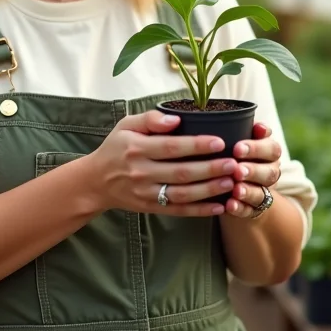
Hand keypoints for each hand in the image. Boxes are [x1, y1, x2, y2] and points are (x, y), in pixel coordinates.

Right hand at [85, 110, 235, 216]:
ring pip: (182, 194)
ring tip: (231, 182)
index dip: (197, 145)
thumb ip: (150, 119)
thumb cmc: (116, 147)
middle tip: (234, 164)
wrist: (96, 181)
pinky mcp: (150, 207)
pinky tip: (219, 206)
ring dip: (209, 190)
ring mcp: (146, 193)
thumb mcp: (126, 124)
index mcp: (137, 148)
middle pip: (181, 172)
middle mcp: (142, 172)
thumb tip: (175, 119)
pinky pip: (178, 210)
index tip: (219, 141)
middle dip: (210, 169)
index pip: (171, 147)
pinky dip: (200, 210)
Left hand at [224, 123, 281, 218]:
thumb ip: (239, 128)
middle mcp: (270, 171)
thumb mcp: (237, 138)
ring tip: (236, 189)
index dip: (256, 148)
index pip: (271, 148)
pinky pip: (249, 210)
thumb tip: (244, 120)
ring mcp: (263, 191)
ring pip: (262, 192)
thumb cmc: (234, 152)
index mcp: (269, 152)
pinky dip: (240, 208)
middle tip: (238, 169)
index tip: (237, 148)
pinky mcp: (253, 209)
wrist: (237, 184)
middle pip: (269, 172)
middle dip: (253, 170)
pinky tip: (230, 205)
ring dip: (248, 190)